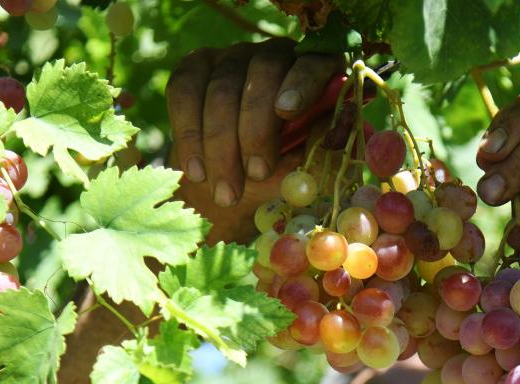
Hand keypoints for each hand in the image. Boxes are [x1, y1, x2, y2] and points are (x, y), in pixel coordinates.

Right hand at [165, 39, 341, 242]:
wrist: (236, 183)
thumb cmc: (285, 171)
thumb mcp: (310, 167)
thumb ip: (322, 150)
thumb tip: (334, 134)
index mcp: (315, 72)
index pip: (313, 63)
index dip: (301, 83)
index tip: (287, 112)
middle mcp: (274, 55)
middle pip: (263, 73)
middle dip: (256, 129)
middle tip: (256, 174)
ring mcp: (232, 58)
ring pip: (222, 90)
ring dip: (221, 146)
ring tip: (226, 192)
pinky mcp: (195, 69)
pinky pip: (185, 93)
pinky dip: (189, 134)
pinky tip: (196, 171)